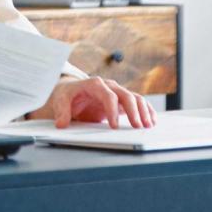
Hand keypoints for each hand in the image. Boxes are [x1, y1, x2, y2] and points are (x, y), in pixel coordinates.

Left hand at [29, 77, 156, 128]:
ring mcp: (117, 93)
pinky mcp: (121, 101)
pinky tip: (151, 121)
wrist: (71, 91)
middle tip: (137, 126)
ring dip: (143, 111)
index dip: (112, 110)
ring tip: (148, 125)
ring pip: (135, 98)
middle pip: (126, 95)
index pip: (108, 95)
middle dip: (133, 111)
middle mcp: (109, 86)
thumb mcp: (60, 101)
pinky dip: (146, 110)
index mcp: (94, 84)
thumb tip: (62, 124)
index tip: (114, 126)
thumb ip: (61, 112)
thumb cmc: (67, 94)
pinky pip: (137, 103)